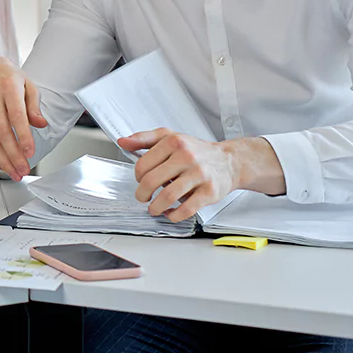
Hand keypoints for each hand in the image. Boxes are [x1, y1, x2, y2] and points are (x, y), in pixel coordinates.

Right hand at [0, 57, 47, 177]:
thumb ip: (34, 106)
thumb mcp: (28, 85)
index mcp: (7, 86)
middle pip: (1, 132)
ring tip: (13, 172)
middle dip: (13, 156)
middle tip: (23, 169)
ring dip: (1, 160)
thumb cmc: (9, 79)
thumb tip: (40, 123)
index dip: (23, 137)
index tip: (30, 153)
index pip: (16, 116)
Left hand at [119, 129, 241, 222]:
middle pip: (152, 181)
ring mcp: (199, 174)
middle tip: (143, 197)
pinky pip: (186, 209)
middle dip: (142, 194)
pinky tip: (170, 213)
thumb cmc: (196, 151)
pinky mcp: (209, 192)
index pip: (143, 164)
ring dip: (155, 208)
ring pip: (167, 197)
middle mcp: (186, 157)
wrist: (229, 161)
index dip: (137, 177)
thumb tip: (122, 142)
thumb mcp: (170, 137)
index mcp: (173, 142)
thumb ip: (144, 138)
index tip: (141, 181)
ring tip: (154, 209)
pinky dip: (174, 215)